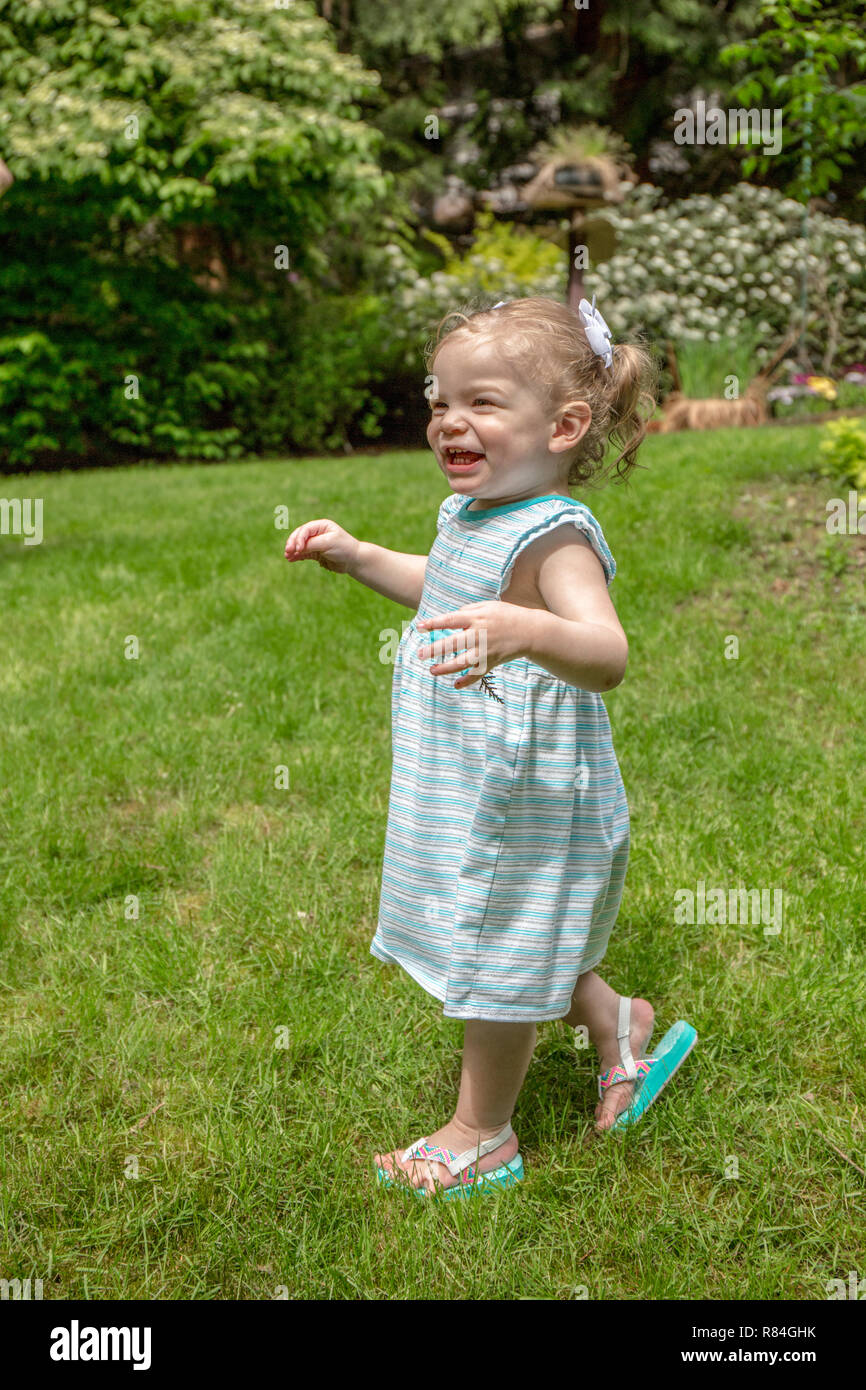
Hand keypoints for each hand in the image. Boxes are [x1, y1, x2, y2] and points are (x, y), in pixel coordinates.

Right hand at [284, 519, 359, 574]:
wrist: (354, 561)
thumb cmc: (344, 548)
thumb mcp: (328, 543)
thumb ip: (312, 544)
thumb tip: (297, 548)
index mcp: (321, 526)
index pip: (305, 530)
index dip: (299, 539)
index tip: (299, 549)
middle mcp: (317, 533)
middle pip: (300, 536)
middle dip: (293, 544)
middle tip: (287, 552)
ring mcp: (316, 544)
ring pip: (300, 546)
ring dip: (293, 550)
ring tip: (287, 557)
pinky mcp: (316, 553)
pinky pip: (303, 554)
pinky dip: (297, 556)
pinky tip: (291, 560)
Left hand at [415, 602, 535, 687]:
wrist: (531, 631)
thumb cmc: (507, 615)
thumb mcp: (487, 606)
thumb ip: (468, 610)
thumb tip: (451, 617)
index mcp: (476, 618)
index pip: (450, 620)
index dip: (433, 624)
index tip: (419, 627)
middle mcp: (479, 635)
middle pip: (453, 643)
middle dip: (434, 649)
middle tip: (419, 654)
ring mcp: (486, 650)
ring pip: (462, 662)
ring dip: (445, 668)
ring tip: (432, 671)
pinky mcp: (493, 662)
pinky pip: (478, 674)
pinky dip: (467, 681)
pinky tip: (455, 685)